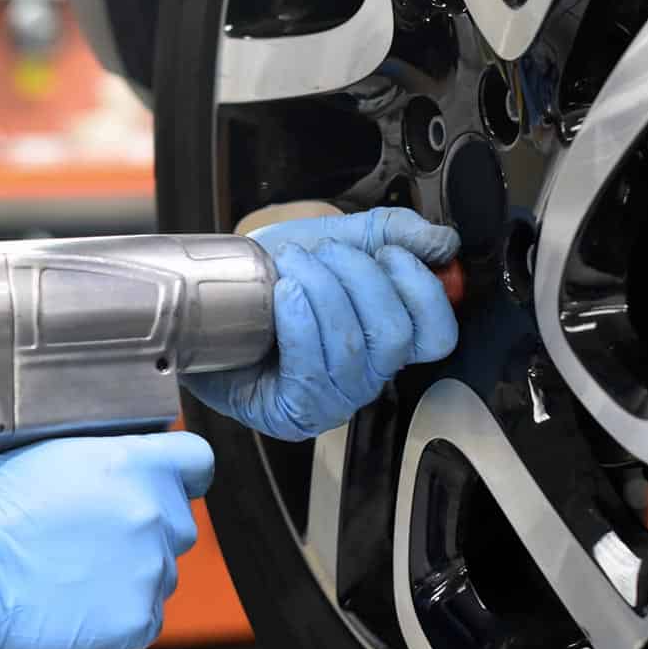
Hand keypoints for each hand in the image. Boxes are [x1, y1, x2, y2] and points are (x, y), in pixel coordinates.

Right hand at [0, 432, 214, 648]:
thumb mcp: (46, 451)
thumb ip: (101, 454)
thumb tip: (117, 460)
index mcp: (132, 463)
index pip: (196, 460)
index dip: (179, 472)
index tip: (165, 484)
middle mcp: (151, 514)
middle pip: (177, 522)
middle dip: (145, 529)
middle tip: (94, 538)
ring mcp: (148, 570)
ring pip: (161, 572)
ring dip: (130, 573)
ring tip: (75, 573)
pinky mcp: (136, 620)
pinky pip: (145, 617)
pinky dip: (118, 615)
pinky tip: (76, 604)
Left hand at [185, 206, 459, 440]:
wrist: (204, 299)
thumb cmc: (266, 279)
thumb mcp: (332, 241)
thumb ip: (389, 235)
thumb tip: (443, 243)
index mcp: (384, 340)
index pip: (437, 334)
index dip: (422, 290)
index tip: (389, 254)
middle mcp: (365, 377)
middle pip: (395, 336)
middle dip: (360, 279)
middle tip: (324, 253)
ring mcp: (330, 401)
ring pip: (353, 349)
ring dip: (323, 292)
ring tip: (293, 266)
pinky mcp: (291, 414)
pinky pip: (313, 371)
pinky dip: (301, 323)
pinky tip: (284, 296)